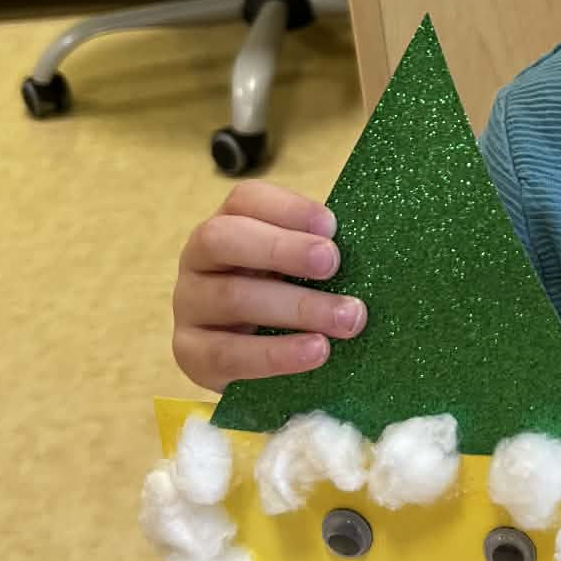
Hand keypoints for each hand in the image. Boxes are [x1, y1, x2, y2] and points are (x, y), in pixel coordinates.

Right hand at [172, 182, 366, 390]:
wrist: (250, 360)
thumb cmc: (285, 299)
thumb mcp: (298, 268)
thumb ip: (318, 254)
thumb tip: (372, 250)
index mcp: (228, 225)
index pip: (245, 200)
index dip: (288, 208)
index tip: (332, 226)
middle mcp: (198, 259)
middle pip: (222, 239)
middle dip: (282, 248)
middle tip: (332, 262)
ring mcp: (188, 306)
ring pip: (232, 298)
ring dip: (296, 307)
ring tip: (345, 319)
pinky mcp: (190, 354)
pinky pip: (228, 354)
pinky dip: (277, 354)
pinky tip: (316, 352)